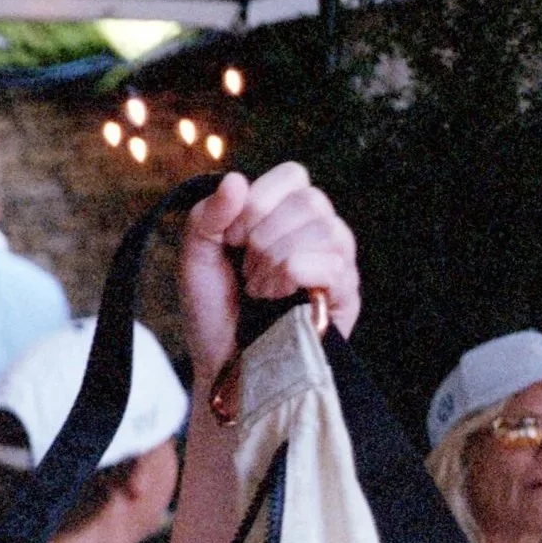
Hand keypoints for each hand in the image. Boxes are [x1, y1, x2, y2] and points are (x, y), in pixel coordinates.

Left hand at [179, 163, 359, 379]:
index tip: (231, 239)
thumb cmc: (213, 313)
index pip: (292, 175)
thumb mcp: (195, 260)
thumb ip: (207, 217)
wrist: (222, 366)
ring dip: (275, 260)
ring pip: (324, 228)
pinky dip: (293, 275)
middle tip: (246, 272)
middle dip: (263, 237)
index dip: (258, 202)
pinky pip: (332, 263)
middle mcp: (318, 233)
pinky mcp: (346, 294)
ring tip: (258, 290)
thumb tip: (236, 180)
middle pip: (310, 200)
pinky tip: (276, 298)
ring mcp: (338, 262)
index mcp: (284, 217)